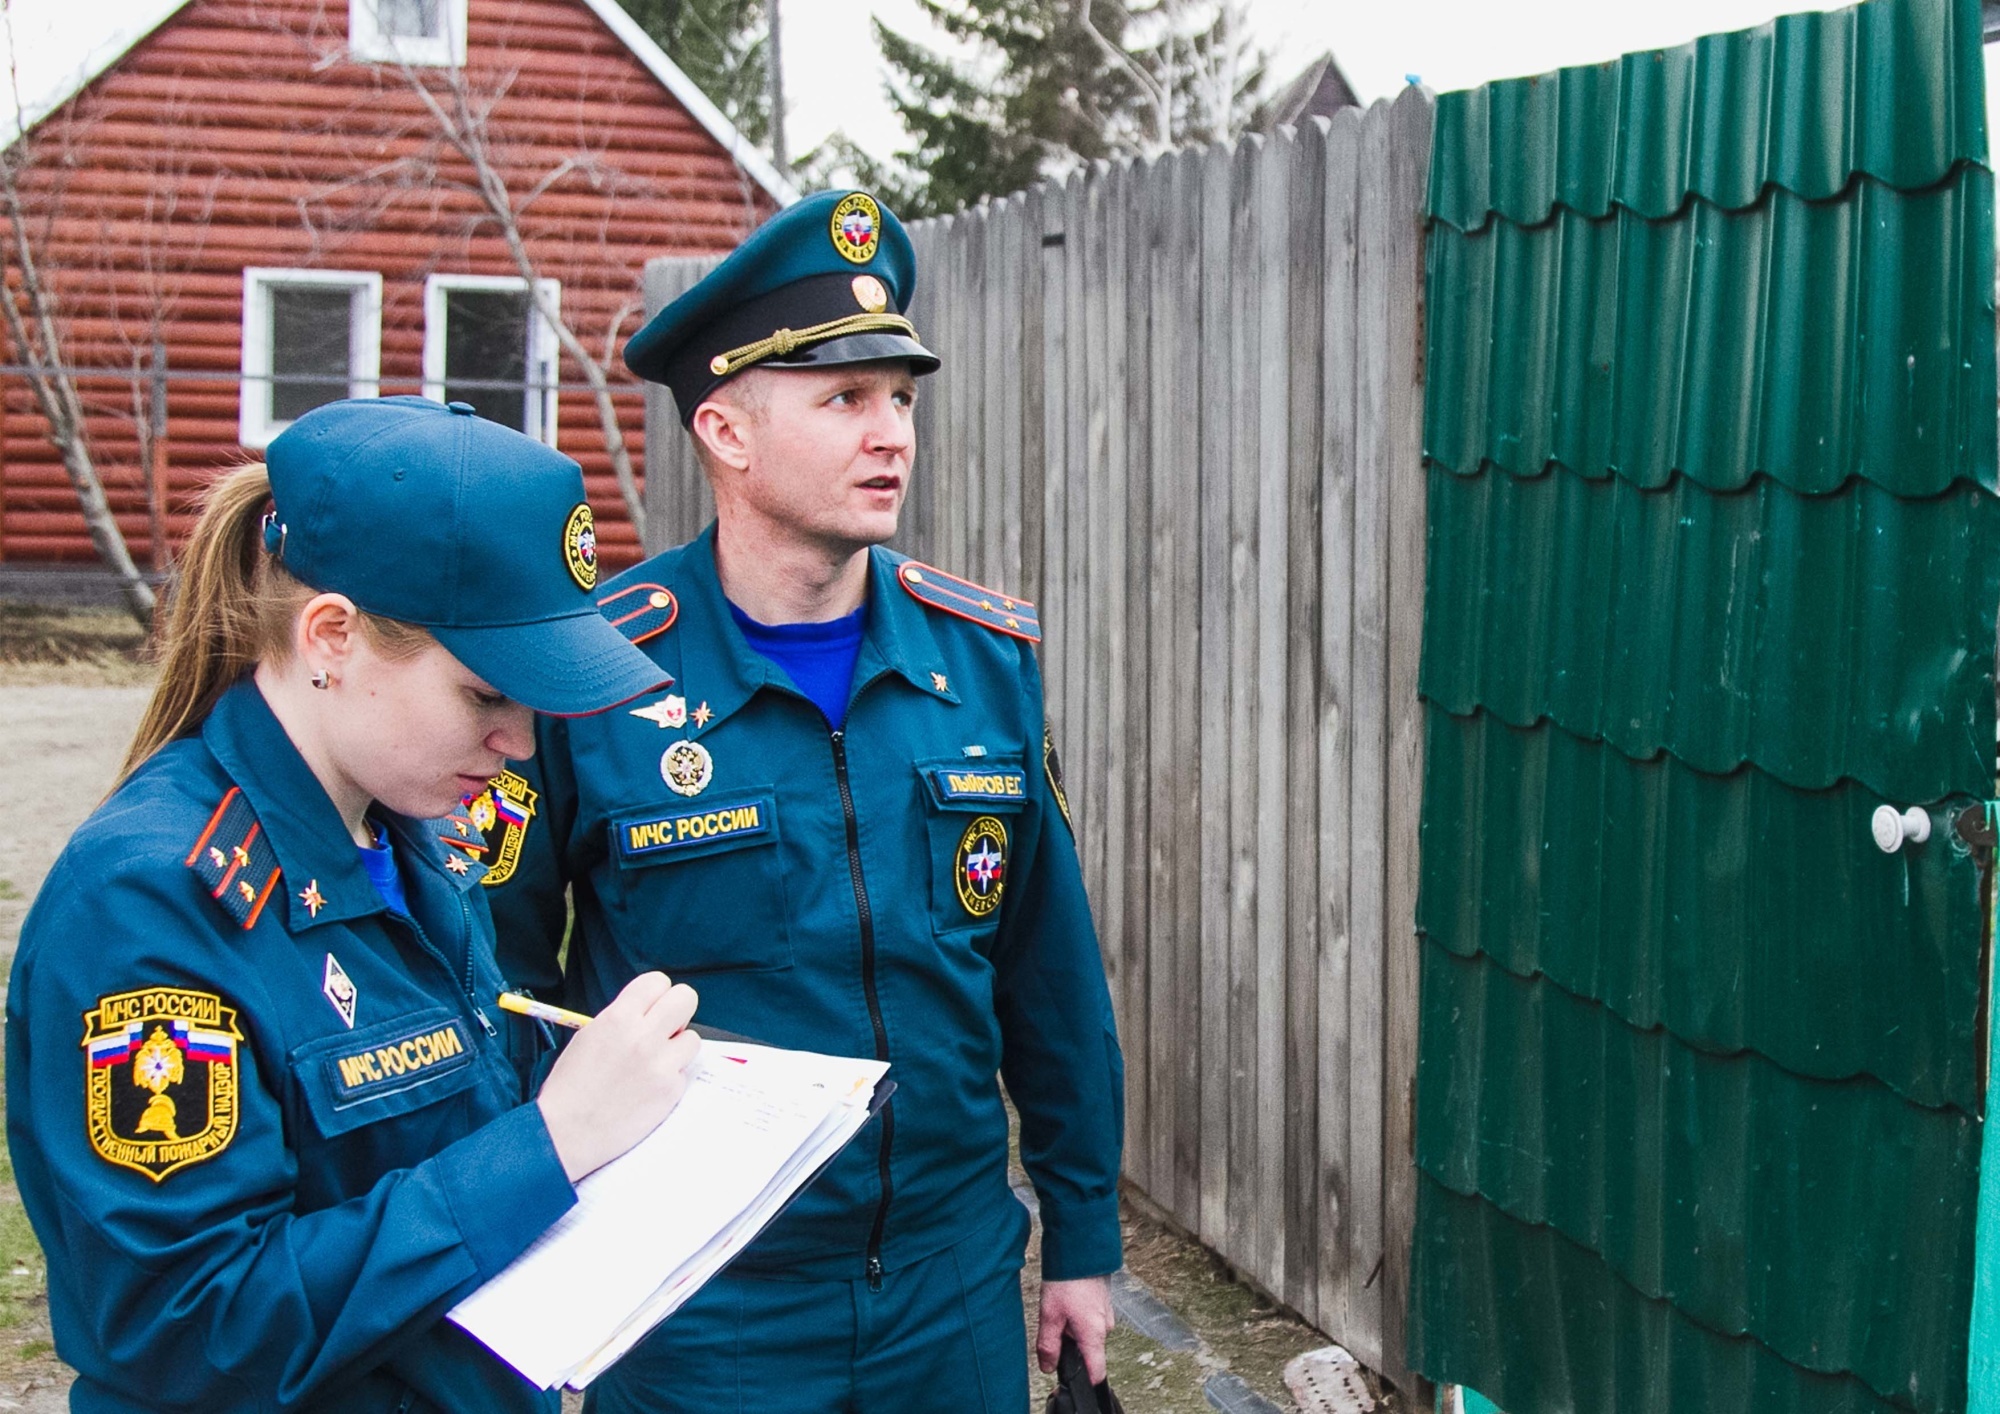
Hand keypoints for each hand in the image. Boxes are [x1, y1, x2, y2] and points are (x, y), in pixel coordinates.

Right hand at [535, 972, 699, 1181]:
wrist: (566, 1132)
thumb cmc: (570, 1087)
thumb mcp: (589, 1037)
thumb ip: (621, 1019)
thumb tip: (648, 1012)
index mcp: (618, 1018)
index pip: (658, 981)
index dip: (657, 995)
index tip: (652, 1008)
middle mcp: (643, 1036)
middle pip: (686, 999)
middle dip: (678, 1012)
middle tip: (665, 1029)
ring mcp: (661, 1064)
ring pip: (693, 1038)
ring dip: (677, 1048)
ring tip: (655, 1064)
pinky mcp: (671, 1090)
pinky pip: (684, 1072)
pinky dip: (671, 1079)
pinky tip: (649, 1089)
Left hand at [1036, 1275, 1114, 1382]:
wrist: (1081, 1247)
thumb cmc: (1068, 1279)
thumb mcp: (1050, 1315)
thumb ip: (1049, 1345)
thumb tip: (1048, 1367)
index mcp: (1094, 1334)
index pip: (1097, 1372)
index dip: (1083, 1378)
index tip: (1069, 1374)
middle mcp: (1106, 1326)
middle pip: (1088, 1350)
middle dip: (1070, 1343)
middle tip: (1054, 1322)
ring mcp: (1107, 1313)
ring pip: (1087, 1332)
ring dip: (1073, 1325)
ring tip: (1060, 1303)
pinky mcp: (1104, 1302)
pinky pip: (1091, 1317)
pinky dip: (1078, 1313)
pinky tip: (1068, 1297)